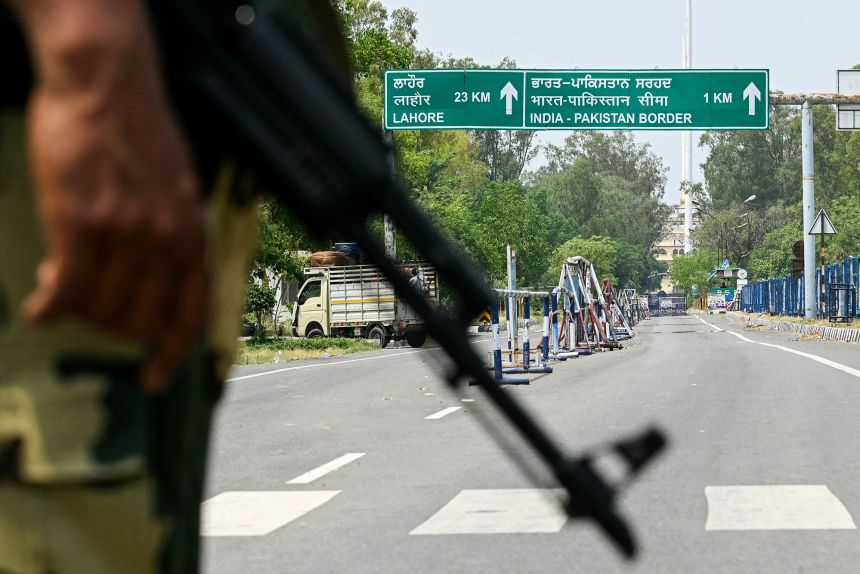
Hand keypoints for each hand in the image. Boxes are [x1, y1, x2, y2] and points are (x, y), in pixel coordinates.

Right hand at [13, 0, 208, 391]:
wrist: (106, 85)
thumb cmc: (139, 133)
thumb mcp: (176, 190)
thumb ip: (167, 239)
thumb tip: (144, 282)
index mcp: (194, 236)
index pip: (190, 315)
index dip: (172, 355)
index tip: (154, 379)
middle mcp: (168, 244)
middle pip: (138, 321)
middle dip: (109, 326)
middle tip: (88, 307)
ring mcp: (128, 236)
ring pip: (100, 310)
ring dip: (78, 312)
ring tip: (61, 289)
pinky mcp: (83, 225)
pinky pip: (66, 292)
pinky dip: (48, 309)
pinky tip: (37, 308)